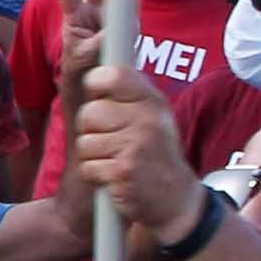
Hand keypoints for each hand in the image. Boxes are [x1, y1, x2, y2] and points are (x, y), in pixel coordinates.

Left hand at [69, 60, 201, 246]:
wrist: (175, 200)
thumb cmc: (153, 153)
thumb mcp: (151, 115)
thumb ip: (125, 91)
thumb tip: (94, 60)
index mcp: (152, 101)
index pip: (111, 74)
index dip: (96, 84)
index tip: (100, 96)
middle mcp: (147, 120)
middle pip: (89, 113)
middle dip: (91, 130)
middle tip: (112, 141)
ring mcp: (136, 146)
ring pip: (85, 142)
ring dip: (94, 156)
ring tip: (117, 160)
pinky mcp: (123, 172)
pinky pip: (88, 167)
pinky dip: (96, 175)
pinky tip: (116, 177)